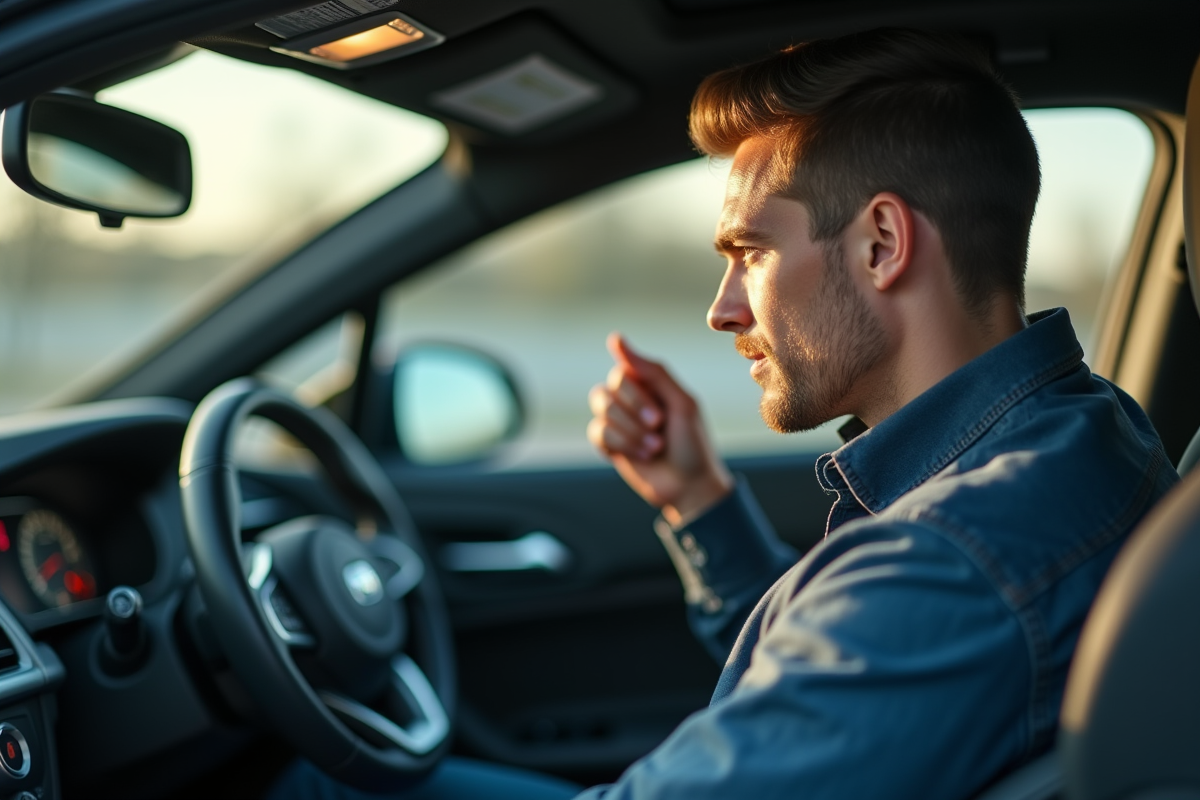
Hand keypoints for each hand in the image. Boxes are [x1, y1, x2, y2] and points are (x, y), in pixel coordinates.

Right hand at [587, 333, 732, 526]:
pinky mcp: (608, 443)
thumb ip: (652, 370)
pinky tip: (641, 456)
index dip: (638, 395)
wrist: (690, 485)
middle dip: (635, 414)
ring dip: (631, 433)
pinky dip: (622, 445)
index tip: (661, 416)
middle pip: (609, 389)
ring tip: (654, 448)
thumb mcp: (681, 402)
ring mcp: (618, 420)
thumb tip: (615, 339)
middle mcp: (630, 398)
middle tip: (659, 429)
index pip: (624, 371)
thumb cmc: (693, 443)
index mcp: (649, 383)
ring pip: (602, 410)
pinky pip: (598, 432)